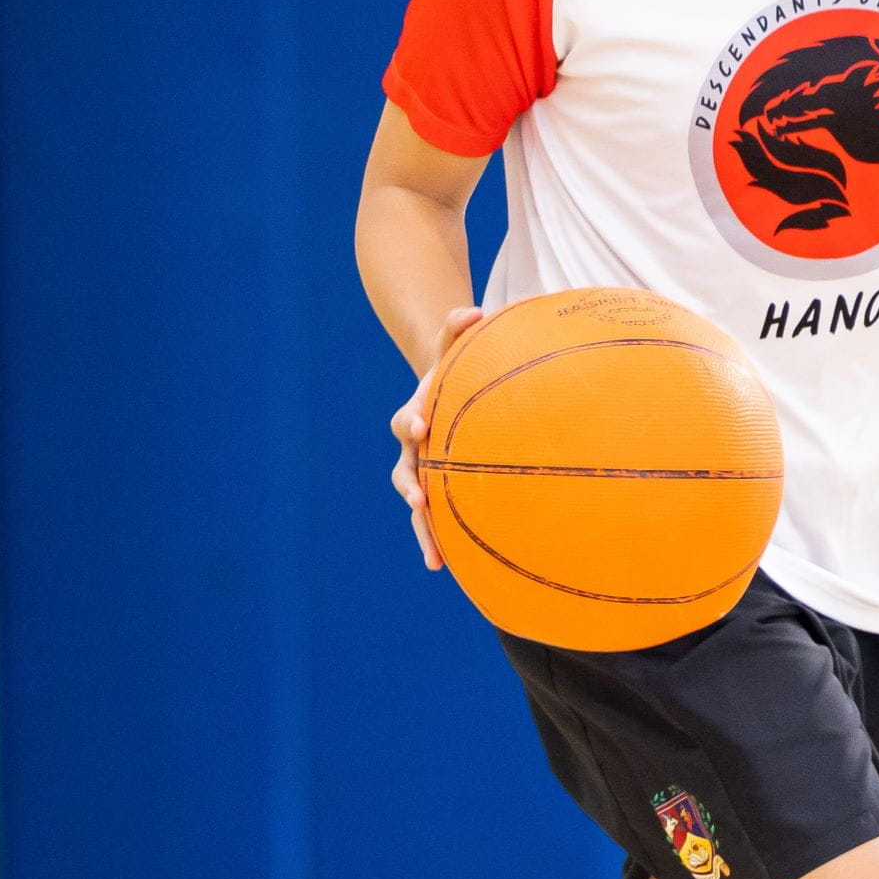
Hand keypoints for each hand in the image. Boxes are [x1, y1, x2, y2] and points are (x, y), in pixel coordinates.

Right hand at [390, 306, 485, 571]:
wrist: (447, 393)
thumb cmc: (456, 370)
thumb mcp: (454, 346)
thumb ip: (459, 326)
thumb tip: (474, 309)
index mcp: (415, 414)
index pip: (406, 420)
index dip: (412, 422)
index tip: (421, 427)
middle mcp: (412, 450)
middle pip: (403, 472)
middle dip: (410, 487)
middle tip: (418, 499)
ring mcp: (423, 474)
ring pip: (416, 505)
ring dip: (423, 529)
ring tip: (435, 558)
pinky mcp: (439, 493)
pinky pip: (438, 520)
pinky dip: (442, 541)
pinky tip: (453, 568)